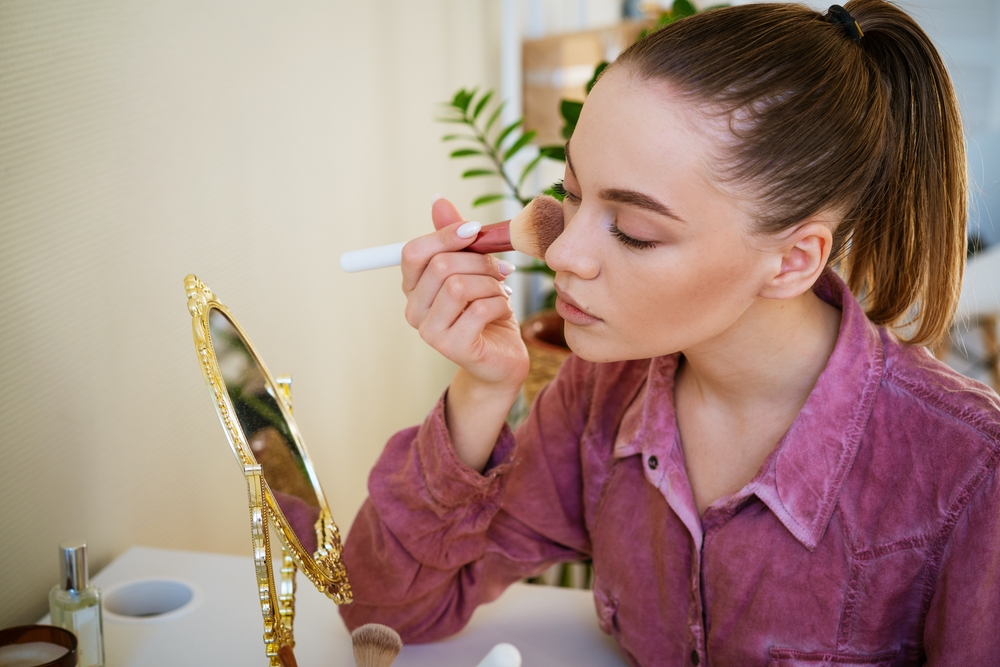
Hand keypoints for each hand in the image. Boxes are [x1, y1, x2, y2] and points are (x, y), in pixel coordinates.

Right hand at [401, 198, 528, 390]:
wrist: (502, 358)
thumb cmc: (487, 312)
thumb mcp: (472, 269)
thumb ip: (456, 238)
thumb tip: (437, 200)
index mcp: (414, 288)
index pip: (414, 252)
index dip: (446, 235)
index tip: (476, 230)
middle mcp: (414, 311)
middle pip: (440, 266)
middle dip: (479, 261)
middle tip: (501, 269)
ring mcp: (430, 332)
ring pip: (459, 286)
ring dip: (490, 283)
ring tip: (501, 292)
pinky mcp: (453, 347)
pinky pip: (479, 309)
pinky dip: (499, 303)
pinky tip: (503, 310)